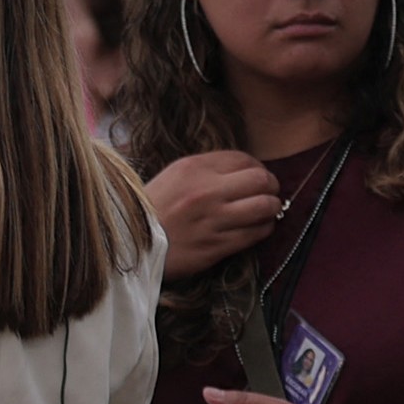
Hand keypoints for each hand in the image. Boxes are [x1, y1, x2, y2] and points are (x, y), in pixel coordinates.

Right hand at [144, 151, 280, 277]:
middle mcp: (206, 191)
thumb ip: (207, 170)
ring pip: (265, 206)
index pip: (243, 158)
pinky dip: (264, 228)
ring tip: (266, 211)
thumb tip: (245, 171)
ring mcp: (213, 219)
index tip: (257, 177)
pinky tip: (256, 227)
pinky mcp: (217, 245)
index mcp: (193, 168)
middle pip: (261, 179)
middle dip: (271, 186)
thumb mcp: (174, 176)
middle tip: (269, 193)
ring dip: (272, 208)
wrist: (131, 242)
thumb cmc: (153, 208)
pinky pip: (257, 233)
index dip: (257, 167)